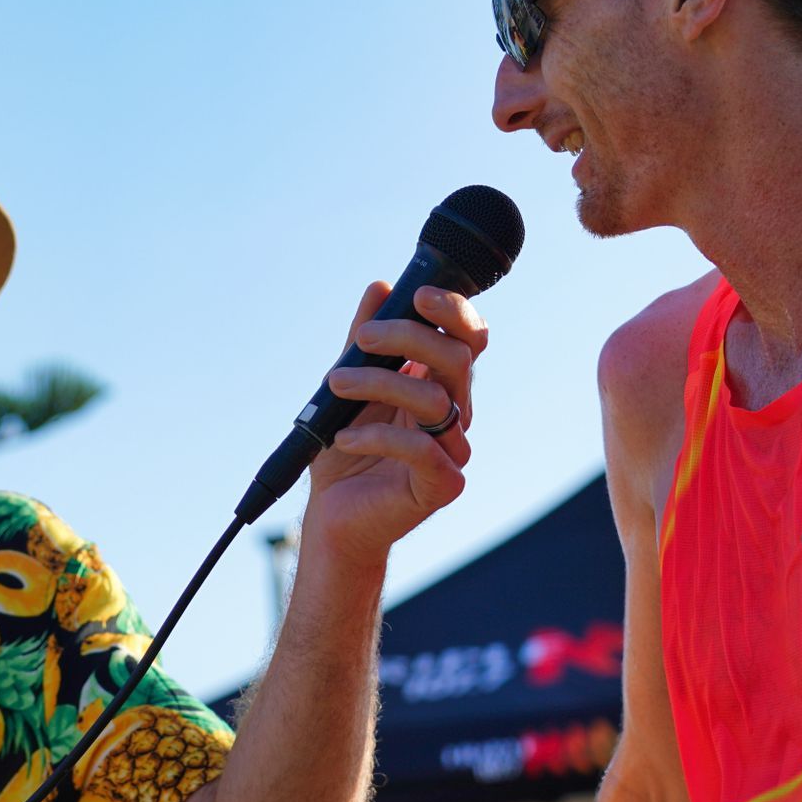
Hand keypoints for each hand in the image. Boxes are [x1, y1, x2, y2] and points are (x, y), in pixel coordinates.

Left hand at [301, 280, 485, 570]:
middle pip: (457, 360)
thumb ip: (363, 339)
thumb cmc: (343, 448)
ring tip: (335, 384)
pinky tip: (344, 437)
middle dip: (408, 337)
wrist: (332, 514)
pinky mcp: (442, 486)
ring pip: (435, 399)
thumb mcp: (346, 381)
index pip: (469, 339)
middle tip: (362, 338)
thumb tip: (380, 287)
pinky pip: (420, 449)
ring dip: (379, 382)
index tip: (419, 294)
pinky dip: (376, 435)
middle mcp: (455, 413)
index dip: (454, 312)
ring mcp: (452, 451)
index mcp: (440, 383)